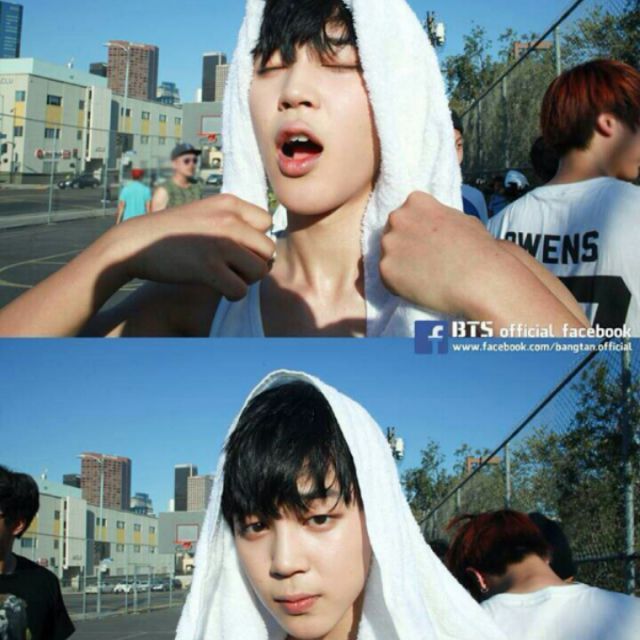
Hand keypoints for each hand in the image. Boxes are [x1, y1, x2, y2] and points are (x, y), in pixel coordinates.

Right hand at [114, 193, 274, 299]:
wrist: (135, 242)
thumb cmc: (172, 232)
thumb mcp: (206, 211)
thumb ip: (234, 221)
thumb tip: (265, 246)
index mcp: (229, 202)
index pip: (267, 222)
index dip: (256, 239)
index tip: (237, 247)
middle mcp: (229, 219)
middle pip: (268, 249)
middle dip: (254, 263)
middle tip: (233, 268)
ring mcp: (220, 243)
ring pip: (260, 271)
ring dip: (245, 280)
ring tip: (225, 276)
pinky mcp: (209, 267)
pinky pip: (240, 290)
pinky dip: (232, 294)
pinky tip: (218, 288)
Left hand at [380, 191, 492, 315]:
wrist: (479, 277)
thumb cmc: (478, 249)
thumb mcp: (461, 220)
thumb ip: (439, 220)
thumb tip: (435, 229)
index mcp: (416, 202)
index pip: (406, 214)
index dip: (416, 230)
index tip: (427, 242)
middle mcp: (398, 218)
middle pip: (392, 233)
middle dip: (404, 246)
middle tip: (423, 262)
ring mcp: (389, 243)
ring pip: (388, 256)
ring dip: (400, 267)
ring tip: (424, 277)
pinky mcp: (385, 269)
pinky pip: (388, 279)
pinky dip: (399, 286)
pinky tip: (419, 288)